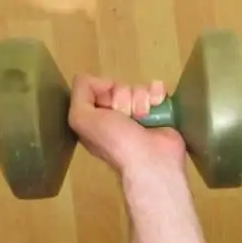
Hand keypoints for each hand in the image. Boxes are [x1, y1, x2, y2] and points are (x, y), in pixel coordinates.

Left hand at [68, 75, 185, 177]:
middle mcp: (117, 116)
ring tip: (144, 117)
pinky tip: (157, 106)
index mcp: (97, 118)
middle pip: (120, 86)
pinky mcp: (160, 112)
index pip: (98, 88)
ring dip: (141, 99)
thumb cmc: (115, 142)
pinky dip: (157, 94)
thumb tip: (105, 82)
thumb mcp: (81, 119)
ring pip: (139, 87)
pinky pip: (157, 88)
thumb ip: (80, 92)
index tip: (107, 107)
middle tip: (127, 116)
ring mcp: (140, 114)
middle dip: (123, 98)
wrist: (152, 160)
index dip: (102, 91)